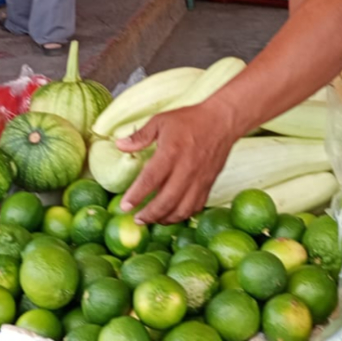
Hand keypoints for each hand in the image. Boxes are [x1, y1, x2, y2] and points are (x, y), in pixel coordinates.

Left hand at [117, 102, 237, 224]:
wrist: (222, 121)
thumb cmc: (189, 120)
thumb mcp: (161, 121)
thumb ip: (140, 136)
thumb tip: (119, 145)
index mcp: (171, 152)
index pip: (151, 179)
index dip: (136, 196)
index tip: (124, 207)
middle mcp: (186, 169)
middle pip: (166, 201)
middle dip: (149, 215)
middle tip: (137, 220)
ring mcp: (199, 179)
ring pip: (182, 209)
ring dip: (165, 219)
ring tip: (152, 220)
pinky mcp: (209, 184)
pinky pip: (196, 206)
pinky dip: (183, 215)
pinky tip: (172, 214)